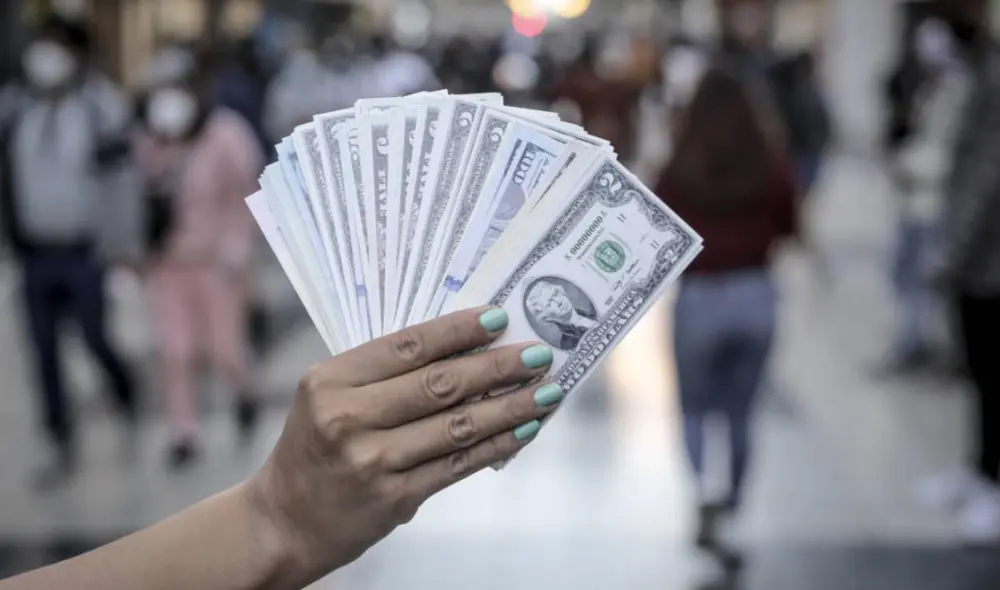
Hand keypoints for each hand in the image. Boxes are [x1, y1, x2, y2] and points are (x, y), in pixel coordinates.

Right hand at [243, 307, 561, 585]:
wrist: (285, 521)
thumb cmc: (315, 448)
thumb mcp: (329, 398)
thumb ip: (383, 374)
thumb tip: (466, 349)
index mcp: (330, 381)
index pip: (407, 346)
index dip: (458, 330)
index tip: (499, 318)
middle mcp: (349, 419)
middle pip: (440, 384)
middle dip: (497, 366)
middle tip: (539, 353)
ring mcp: (372, 462)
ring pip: (458, 425)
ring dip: (510, 406)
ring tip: (546, 389)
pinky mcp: (394, 498)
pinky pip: (458, 463)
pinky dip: (497, 444)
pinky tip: (524, 429)